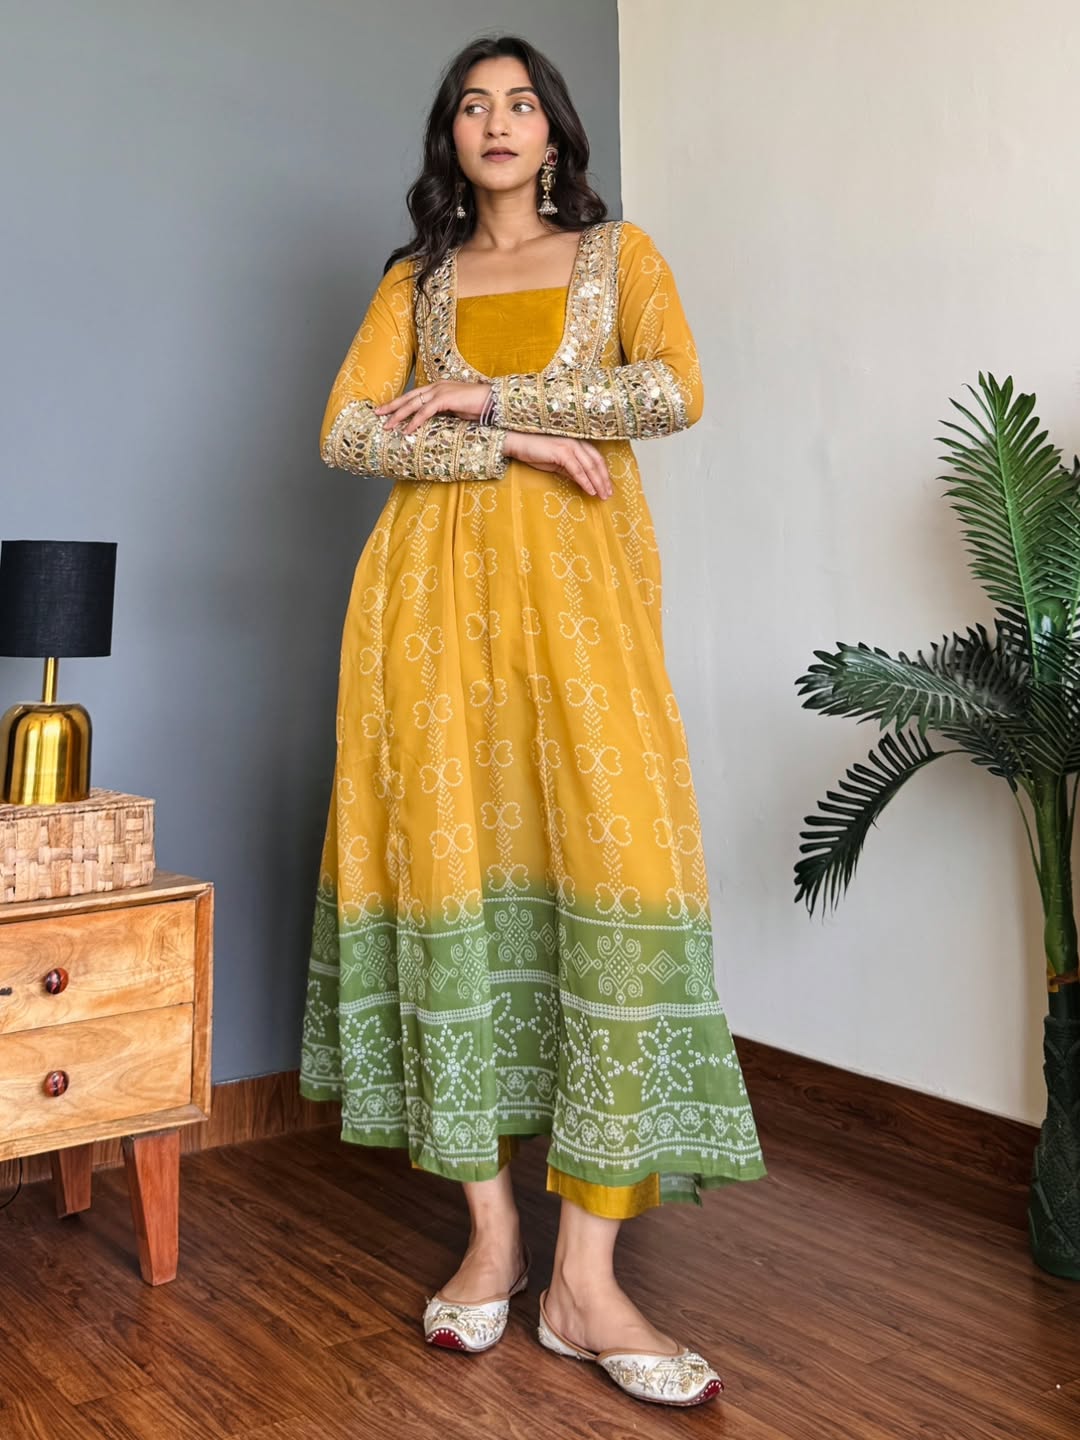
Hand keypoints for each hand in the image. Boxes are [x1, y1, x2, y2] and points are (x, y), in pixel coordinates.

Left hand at [376, 382, 490, 434]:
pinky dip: (415, 421)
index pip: (413, 395)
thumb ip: (442, 413)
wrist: (493, 401)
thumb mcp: (455, 411)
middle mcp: (436, 387)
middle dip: (391, 406)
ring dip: (398, 415)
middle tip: (377, 414)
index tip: (386, 410)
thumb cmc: (478, 407)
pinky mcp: (445, 399)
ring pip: (413, 404)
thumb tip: (432, 422)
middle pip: (408, 397)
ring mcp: (440, 391)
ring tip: (387, 425)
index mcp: (438, 388)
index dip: (399, 403)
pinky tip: (407, 430)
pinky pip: (425, 412)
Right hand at [503, 431, 612, 498]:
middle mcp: (577, 442)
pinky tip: (590, 490)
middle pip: (596, 462)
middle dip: (604, 480)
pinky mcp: (562, 452)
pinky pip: (577, 469)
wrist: (519, 444)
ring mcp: (570, 446)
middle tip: (608, 494)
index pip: (596, 459)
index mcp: (578, 443)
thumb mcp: (558, 464)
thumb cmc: (536, 452)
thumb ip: (571, 470)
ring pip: (589, 466)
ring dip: (598, 482)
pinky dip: (585, 481)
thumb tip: (583, 482)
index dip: (604, 474)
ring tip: (602, 495)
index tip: (607, 487)